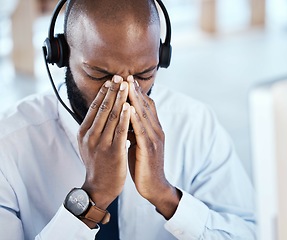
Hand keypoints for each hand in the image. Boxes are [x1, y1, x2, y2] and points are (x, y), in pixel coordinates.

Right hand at [77, 75, 129, 209]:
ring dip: (120, 98)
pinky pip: (120, 131)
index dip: (104, 92)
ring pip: (111, 116)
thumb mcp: (91, 143)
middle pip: (102, 108)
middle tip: (120, 76)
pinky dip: (125, 117)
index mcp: (84, 132)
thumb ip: (95, 127)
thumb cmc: (98, 163)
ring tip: (126, 85)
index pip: (94, 107)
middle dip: (112, 90)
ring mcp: (101, 144)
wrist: (100, 187)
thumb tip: (100, 109)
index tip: (112, 79)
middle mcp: (90, 136)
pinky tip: (130, 106)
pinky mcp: (113, 151)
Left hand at [127, 76, 180, 218]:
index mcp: (154, 130)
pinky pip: (141, 131)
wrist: (154, 186)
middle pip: (146, 106)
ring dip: (135, 99)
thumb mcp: (139, 144)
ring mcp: (154, 140)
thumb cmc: (144, 164)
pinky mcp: (149, 150)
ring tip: (127, 85)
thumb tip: (124, 118)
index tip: (127, 79)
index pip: (147, 106)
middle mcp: (156, 131)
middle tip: (126, 75)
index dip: (138, 92)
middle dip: (135, 90)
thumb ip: (135, 130)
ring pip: (144, 115)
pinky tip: (129, 109)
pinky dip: (135, 119)